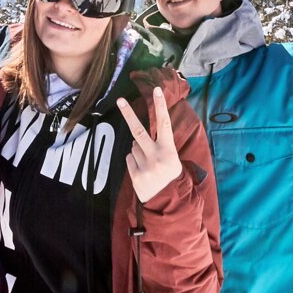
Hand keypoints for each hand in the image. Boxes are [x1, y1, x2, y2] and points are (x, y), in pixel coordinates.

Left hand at [116, 88, 181, 202]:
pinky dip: (134, 161)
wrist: (168, 201)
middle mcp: (157, 157)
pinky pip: (129, 158)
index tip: (156, 90)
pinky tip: (143, 170)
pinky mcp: (136, 176)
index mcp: (169, 150)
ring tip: (149, 163)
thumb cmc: (170, 175)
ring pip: (133, 146)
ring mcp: (146, 167)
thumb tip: (137, 135)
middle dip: (128, 114)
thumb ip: (159, 145)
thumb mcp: (172, 158)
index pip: (164, 124)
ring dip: (138, 150)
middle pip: (139, 130)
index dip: (160, 106)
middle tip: (120, 100)